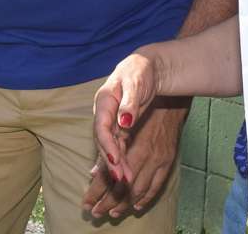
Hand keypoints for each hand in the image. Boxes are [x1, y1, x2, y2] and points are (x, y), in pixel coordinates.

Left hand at [82, 97, 187, 218]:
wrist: (168, 97)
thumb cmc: (138, 107)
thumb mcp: (116, 120)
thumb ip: (106, 147)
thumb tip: (92, 172)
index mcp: (128, 145)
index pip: (108, 175)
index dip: (96, 192)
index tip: (86, 204)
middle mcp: (144, 155)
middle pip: (122, 188)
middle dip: (107, 202)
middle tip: (96, 213)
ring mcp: (158, 159)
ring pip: (139, 191)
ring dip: (124, 204)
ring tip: (113, 213)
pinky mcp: (168, 160)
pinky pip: (157, 186)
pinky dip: (145, 198)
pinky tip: (137, 205)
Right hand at [91, 52, 159, 186]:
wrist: (147, 67)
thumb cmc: (141, 71)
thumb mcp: (137, 84)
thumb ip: (130, 103)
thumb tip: (124, 122)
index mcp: (105, 100)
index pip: (101, 126)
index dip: (107, 144)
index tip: (116, 159)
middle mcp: (104, 112)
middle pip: (103, 140)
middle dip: (111, 160)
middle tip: (122, 178)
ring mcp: (111, 119)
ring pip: (110, 145)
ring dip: (117, 163)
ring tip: (127, 180)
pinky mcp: (119, 126)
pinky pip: (117, 145)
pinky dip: (121, 158)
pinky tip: (125, 173)